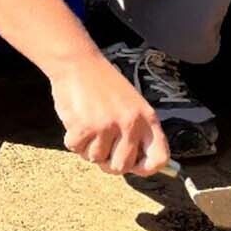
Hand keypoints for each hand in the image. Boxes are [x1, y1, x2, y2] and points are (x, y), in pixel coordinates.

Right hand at [51, 55, 169, 176]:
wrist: (78, 62)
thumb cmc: (102, 83)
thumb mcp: (131, 104)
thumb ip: (136, 131)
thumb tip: (136, 164)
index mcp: (147, 119)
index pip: (159, 158)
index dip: (146, 168)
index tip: (134, 167)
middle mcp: (130, 124)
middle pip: (122, 166)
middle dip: (107, 162)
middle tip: (99, 147)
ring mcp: (107, 126)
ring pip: (95, 158)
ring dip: (87, 147)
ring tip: (87, 126)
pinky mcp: (85, 126)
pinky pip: (76, 149)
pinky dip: (72, 139)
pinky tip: (75, 121)